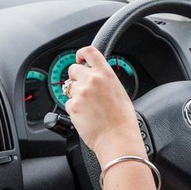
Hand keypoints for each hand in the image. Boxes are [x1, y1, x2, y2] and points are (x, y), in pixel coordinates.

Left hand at [63, 46, 144, 161]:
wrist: (117, 138)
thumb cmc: (122, 119)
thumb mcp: (119, 91)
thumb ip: (105, 80)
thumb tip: (97, 79)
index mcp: (105, 73)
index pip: (89, 51)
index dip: (81, 53)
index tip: (79, 58)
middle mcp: (92, 80)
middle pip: (73, 69)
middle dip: (75, 78)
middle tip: (83, 90)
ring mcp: (81, 92)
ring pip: (69, 88)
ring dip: (75, 95)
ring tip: (88, 108)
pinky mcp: (72, 106)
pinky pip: (68, 103)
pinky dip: (74, 109)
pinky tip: (86, 116)